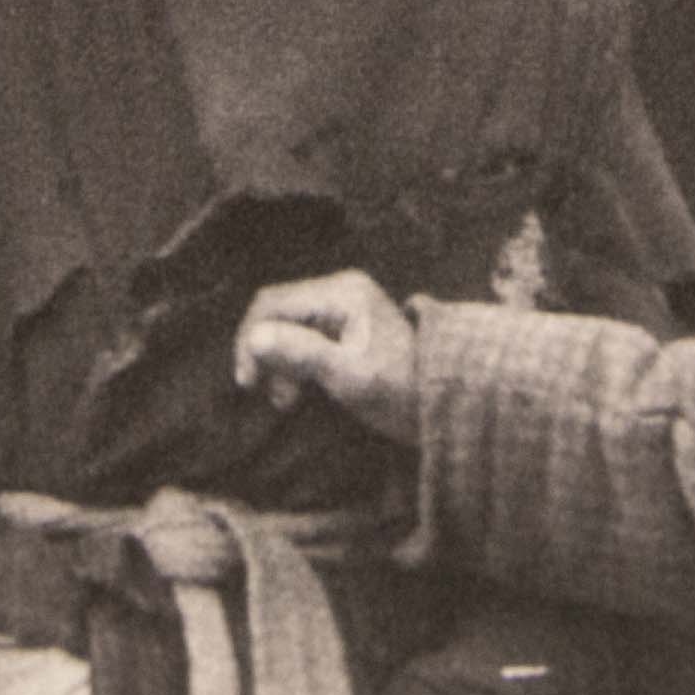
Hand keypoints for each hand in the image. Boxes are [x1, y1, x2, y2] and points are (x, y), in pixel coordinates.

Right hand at [233, 271, 418, 441]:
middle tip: (275, 396)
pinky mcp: (346, 326)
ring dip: (278, 362)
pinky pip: (302, 335)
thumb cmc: (401, 392)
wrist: (444, 404)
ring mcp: (344, 306)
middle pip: (277, 312)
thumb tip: (255, 337)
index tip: (249, 382)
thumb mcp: (349, 377)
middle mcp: (341, 289)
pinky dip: (292, 363)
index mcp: (342, 293)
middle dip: (266, 353)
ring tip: (289, 400)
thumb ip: (302, 353)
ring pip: (286, 325)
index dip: (251, 339)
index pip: (273, 303)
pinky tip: (298, 390)